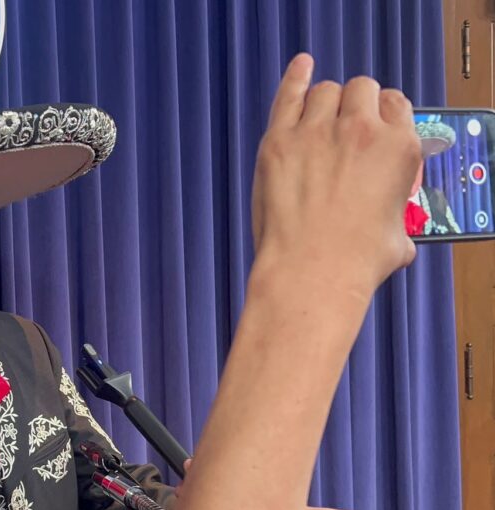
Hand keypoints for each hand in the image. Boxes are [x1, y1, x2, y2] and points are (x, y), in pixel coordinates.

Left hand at [251, 53, 418, 302]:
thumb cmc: (354, 262)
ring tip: (317, 122)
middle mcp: (362, 130)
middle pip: (360, 90)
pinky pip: (289, 94)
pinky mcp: (278, 141)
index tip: (372, 126)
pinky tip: (300, 67)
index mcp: (400, 148)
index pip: (395, 104)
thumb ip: (395, 217)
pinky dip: (295, 77)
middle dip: (354, 105)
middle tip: (343, 130)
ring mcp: (317, 132)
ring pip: (325, 91)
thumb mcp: (399, 238)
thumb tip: (389, 229)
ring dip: (324, 102)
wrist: (311, 272)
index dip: (381, 115)